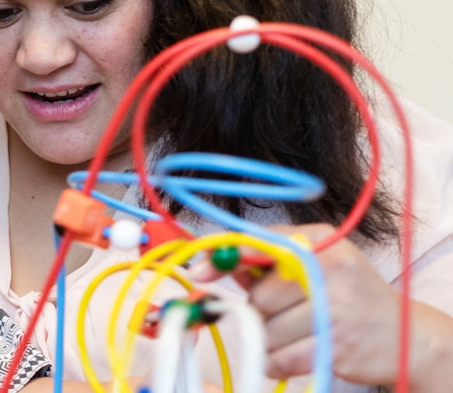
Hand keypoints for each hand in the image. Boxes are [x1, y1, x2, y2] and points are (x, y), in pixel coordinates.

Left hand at [188, 223, 452, 389]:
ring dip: (273, 338)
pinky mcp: (336, 345)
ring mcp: (335, 308)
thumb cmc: (347, 295)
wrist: (405, 335)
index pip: (259, 243)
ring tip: (303, 331)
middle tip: (293, 312)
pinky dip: (278, 360)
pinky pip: (278, 358)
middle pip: (259, 297)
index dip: (224, 258)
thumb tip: (210, 264)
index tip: (198, 271)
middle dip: (263, 311)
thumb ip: (265, 261)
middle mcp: (329, 269)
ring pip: (266, 330)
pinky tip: (300, 351)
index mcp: (319, 241)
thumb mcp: (314, 265)